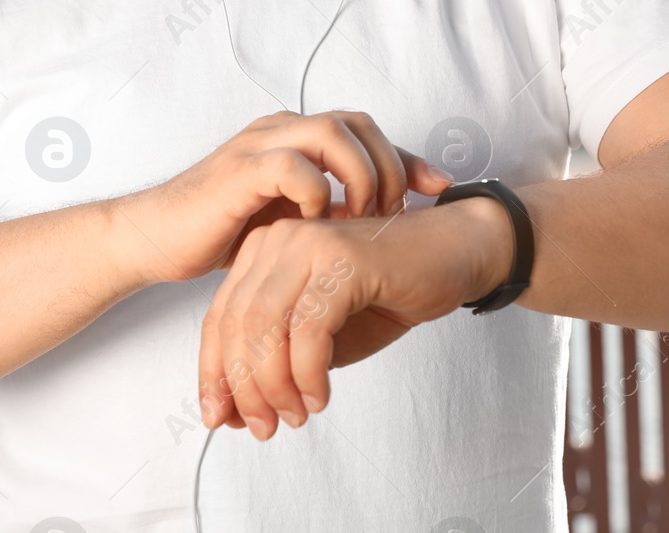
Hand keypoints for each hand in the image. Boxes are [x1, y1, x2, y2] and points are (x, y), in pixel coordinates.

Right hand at [111, 110, 452, 286]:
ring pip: (331, 133)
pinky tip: (316, 226)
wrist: (156, 238)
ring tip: (362, 218)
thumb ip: (328, 208)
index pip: (365, 129)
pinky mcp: (239, 172)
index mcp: (294, 137)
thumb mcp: (289, 218)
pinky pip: (293, 165)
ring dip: (360, 176)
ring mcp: (258, 145)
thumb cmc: (221, 230)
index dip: (407, 157)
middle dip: (389, 167)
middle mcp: (279, 130)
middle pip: (357, 123)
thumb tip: (380, 222)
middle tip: (392, 213)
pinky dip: (316, 193)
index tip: (439, 190)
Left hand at [196, 196, 513, 438]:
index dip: (214, 373)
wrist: (453, 254)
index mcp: (264, 251)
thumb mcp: (321, 337)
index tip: (218, 417)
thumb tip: (235, 412)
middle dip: (244, 388)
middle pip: (236, 325)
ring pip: (265, 328)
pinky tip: (321, 395)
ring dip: (275, 385)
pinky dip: (309, 372)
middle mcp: (278, 240)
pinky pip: (309, 329)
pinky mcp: (341, 259)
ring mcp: (308, 244)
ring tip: (295, 415)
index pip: (220, 318)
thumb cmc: (388, 293)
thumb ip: (279, 364)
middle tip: (263, 427)